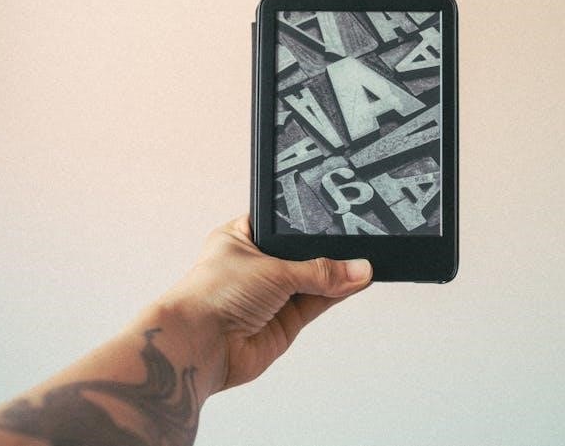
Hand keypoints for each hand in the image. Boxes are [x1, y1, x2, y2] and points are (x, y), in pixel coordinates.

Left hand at [157, 214, 371, 392]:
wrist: (199, 345)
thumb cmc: (212, 295)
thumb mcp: (272, 269)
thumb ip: (318, 271)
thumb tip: (357, 268)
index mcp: (242, 238)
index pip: (284, 225)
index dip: (310, 223)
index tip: (341, 219)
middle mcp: (257, 266)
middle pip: (303, 254)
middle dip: (328, 252)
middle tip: (359, 244)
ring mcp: (271, 295)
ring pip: (314, 280)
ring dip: (337, 275)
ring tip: (365, 264)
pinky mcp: (284, 322)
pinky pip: (317, 303)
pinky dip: (336, 295)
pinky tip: (356, 283)